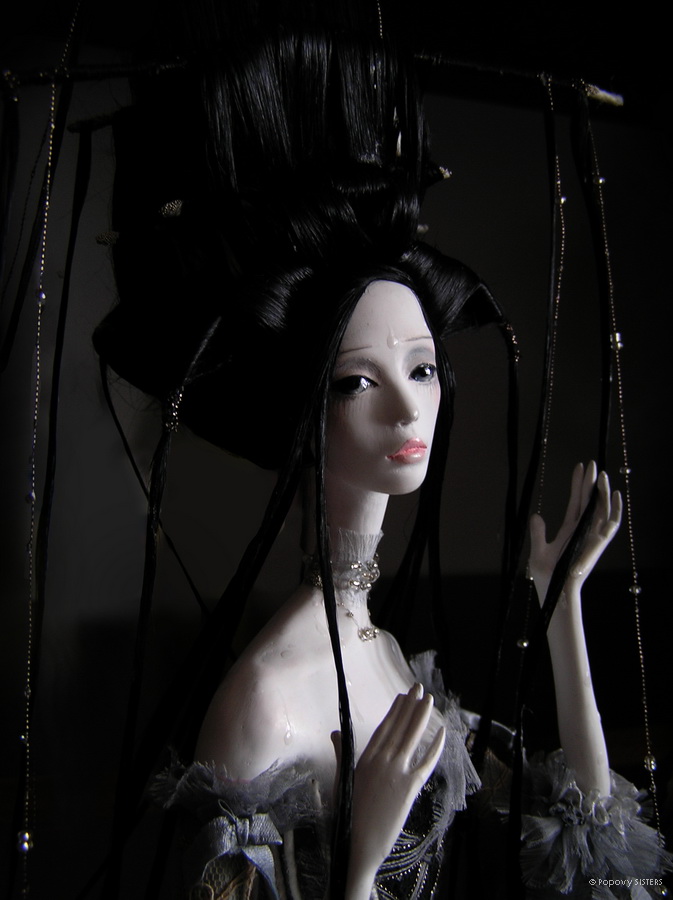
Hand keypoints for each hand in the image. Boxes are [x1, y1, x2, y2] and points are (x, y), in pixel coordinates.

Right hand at [333, 684, 444, 893]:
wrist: (357, 844)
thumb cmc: (346, 816)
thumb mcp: (341, 781)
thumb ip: (341, 754)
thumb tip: (334, 733)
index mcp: (365, 758)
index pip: (384, 728)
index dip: (395, 711)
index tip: (403, 696)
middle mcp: (381, 760)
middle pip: (399, 727)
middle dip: (410, 706)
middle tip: (419, 688)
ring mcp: (397, 772)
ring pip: (412, 738)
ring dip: (422, 717)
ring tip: (430, 700)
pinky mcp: (410, 787)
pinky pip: (426, 762)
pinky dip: (435, 746)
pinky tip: (443, 732)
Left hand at [529, 461, 621, 599]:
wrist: (555, 590)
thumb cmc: (547, 576)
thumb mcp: (538, 551)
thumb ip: (538, 533)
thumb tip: (537, 515)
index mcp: (569, 530)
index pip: (575, 502)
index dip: (577, 485)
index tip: (579, 467)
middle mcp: (583, 531)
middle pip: (588, 501)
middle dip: (590, 482)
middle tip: (591, 463)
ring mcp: (591, 536)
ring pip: (600, 509)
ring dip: (602, 492)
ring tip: (600, 474)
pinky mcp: (597, 543)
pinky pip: (611, 524)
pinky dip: (615, 509)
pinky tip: (615, 494)